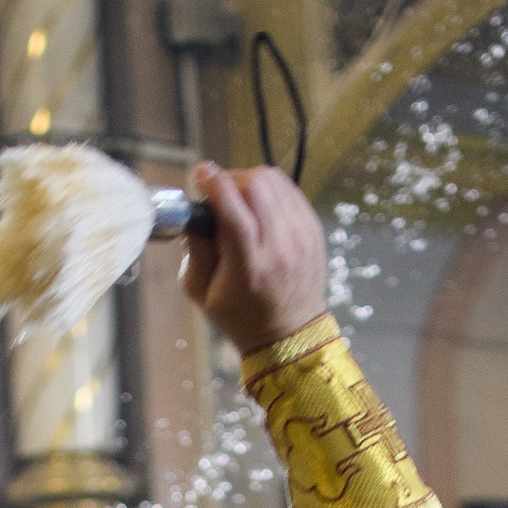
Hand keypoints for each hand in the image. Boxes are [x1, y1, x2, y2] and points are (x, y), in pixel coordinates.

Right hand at [180, 163, 329, 357]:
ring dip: (249, 181)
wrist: (290, 335)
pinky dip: (269, 190)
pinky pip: (289, 190)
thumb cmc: (241, 317)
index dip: (214, 184)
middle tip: (217, 192)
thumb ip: (194, 250)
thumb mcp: (201, 293)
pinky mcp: (313, 229)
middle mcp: (280, 248)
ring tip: (236, 198)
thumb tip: (194, 213)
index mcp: (249, 266)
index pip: (233, 210)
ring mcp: (302, 236)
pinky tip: (258, 205)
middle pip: (255, 186)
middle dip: (230, 179)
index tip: (201, 173)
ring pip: (274, 181)